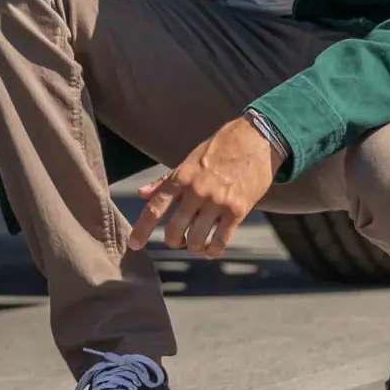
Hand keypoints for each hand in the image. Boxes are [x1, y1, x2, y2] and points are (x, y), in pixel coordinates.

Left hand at [125, 116, 279, 258]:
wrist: (255, 139)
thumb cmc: (219, 149)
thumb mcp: (189, 161)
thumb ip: (165, 181)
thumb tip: (142, 193)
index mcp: (181, 177)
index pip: (155, 208)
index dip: (142, 230)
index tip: (134, 244)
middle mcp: (196, 191)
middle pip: (174, 230)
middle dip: (173, 242)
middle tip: (178, 241)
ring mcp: (218, 202)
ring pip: (197, 240)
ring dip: (194, 247)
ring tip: (196, 243)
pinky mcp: (238, 210)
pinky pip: (221, 241)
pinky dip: (213, 250)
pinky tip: (212, 249)